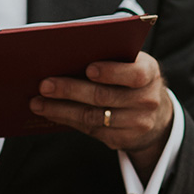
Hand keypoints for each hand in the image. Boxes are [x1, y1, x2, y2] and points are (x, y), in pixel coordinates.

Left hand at [31, 52, 173, 172]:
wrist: (155, 115)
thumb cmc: (131, 80)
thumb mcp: (131, 64)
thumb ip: (110, 56)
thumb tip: (65, 53)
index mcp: (149, 73)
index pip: (134, 74)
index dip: (112, 72)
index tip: (88, 69)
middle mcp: (147, 100)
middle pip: (104, 96)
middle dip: (70, 90)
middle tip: (44, 85)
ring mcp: (137, 123)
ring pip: (93, 117)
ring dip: (61, 109)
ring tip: (38, 102)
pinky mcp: (123, 140)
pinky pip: (91, 130)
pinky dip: (68, 120)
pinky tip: (51, 113)